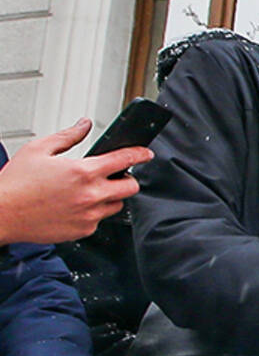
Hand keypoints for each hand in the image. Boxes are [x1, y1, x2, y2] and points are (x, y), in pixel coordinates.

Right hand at [0, 118, 149, 244]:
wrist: (2, 214)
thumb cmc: (15, 184)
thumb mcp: (39, 149)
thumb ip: (68, 136)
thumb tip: (84, 124)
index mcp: (82, 172)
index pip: (124, 160)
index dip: (140, 154)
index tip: (146, 153)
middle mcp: (91, 195)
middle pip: (131, 187)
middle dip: (127, 179)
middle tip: (115, 175)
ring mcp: (89, 215)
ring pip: (117, 205)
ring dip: (111, 196)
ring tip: (89, 190)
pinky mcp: (84, 230)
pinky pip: (100, 220)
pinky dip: (94, 211)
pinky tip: (75, 205)